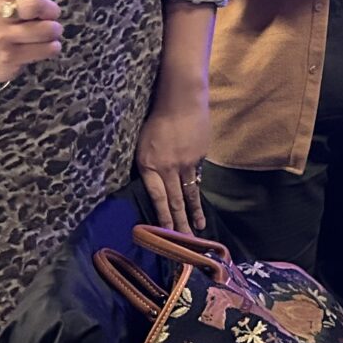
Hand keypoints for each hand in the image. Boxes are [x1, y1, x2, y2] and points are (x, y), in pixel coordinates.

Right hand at [0, 0, 63, 84]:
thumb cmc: (9, 23)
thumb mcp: (14, 0)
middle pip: (34, 4)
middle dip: (52, 10)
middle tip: (50, 16)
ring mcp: (1, 36)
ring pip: (46, 29)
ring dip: (55, 31)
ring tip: (48, 34)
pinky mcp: (9, 57)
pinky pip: (48, 49)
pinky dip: (53, 48)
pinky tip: (44, 47)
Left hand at [137, 90, 209, 233]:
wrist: (182, 99)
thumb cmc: (156, 118)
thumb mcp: (142, 144)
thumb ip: (149, 165)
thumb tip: (155, 183)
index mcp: (149, 165)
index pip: (157, 198)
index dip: (163, 218)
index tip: (167, 235)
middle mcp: (168, 168)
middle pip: (175, 201)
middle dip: (180, 224)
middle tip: (186, 243)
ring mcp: (186, 163)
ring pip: (190, 193)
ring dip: (193, 213)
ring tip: (198, 229)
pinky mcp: (199, 156)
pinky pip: (196, 175)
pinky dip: (196, 188)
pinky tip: (198, 200)